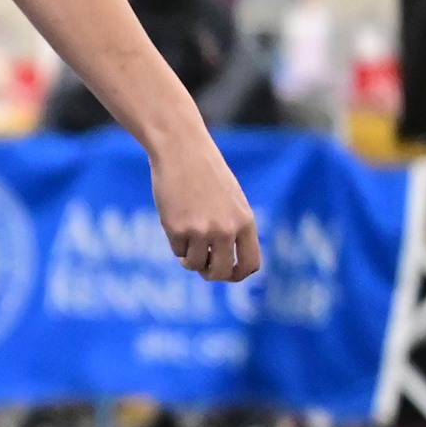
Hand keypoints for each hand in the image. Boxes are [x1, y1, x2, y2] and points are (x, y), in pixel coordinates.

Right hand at [151, 133, 261, 282]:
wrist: (182, 151)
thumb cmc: (206, 173)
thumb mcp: (231, 201)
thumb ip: (234, 228)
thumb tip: (223, 261)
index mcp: (245, 222)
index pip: (251, 264)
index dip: (238, 275)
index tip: (226, 273)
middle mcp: (226, 230)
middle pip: (221, 272)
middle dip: (210, 274)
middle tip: (202, 267)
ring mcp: (202, 231)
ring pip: (195, 264)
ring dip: (189, 259)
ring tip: (186, 240)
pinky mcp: (177, 229)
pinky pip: (177, 251)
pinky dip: (176, 243)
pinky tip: (175, 221)